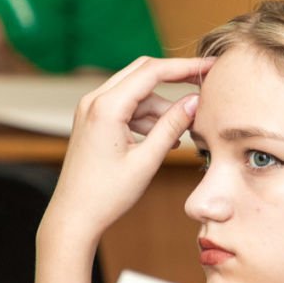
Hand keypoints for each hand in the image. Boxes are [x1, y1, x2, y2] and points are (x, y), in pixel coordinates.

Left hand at [41, 55, 211, 249]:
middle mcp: (94, 100)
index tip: (210, 66)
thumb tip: (194, 101)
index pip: (152, 71)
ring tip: (182, 131)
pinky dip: (145, 116)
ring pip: (135, 92)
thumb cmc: (105, 195)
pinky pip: (125, 106)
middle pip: (143, 72)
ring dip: (160, 105)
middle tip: (203, 84)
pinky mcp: (92, 120)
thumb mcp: (146, 161)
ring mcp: (90, 109)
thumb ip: (172, 127)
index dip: (185, 67)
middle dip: (174, 78)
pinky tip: (162, 138)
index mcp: (106, 107)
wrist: (74, 216)